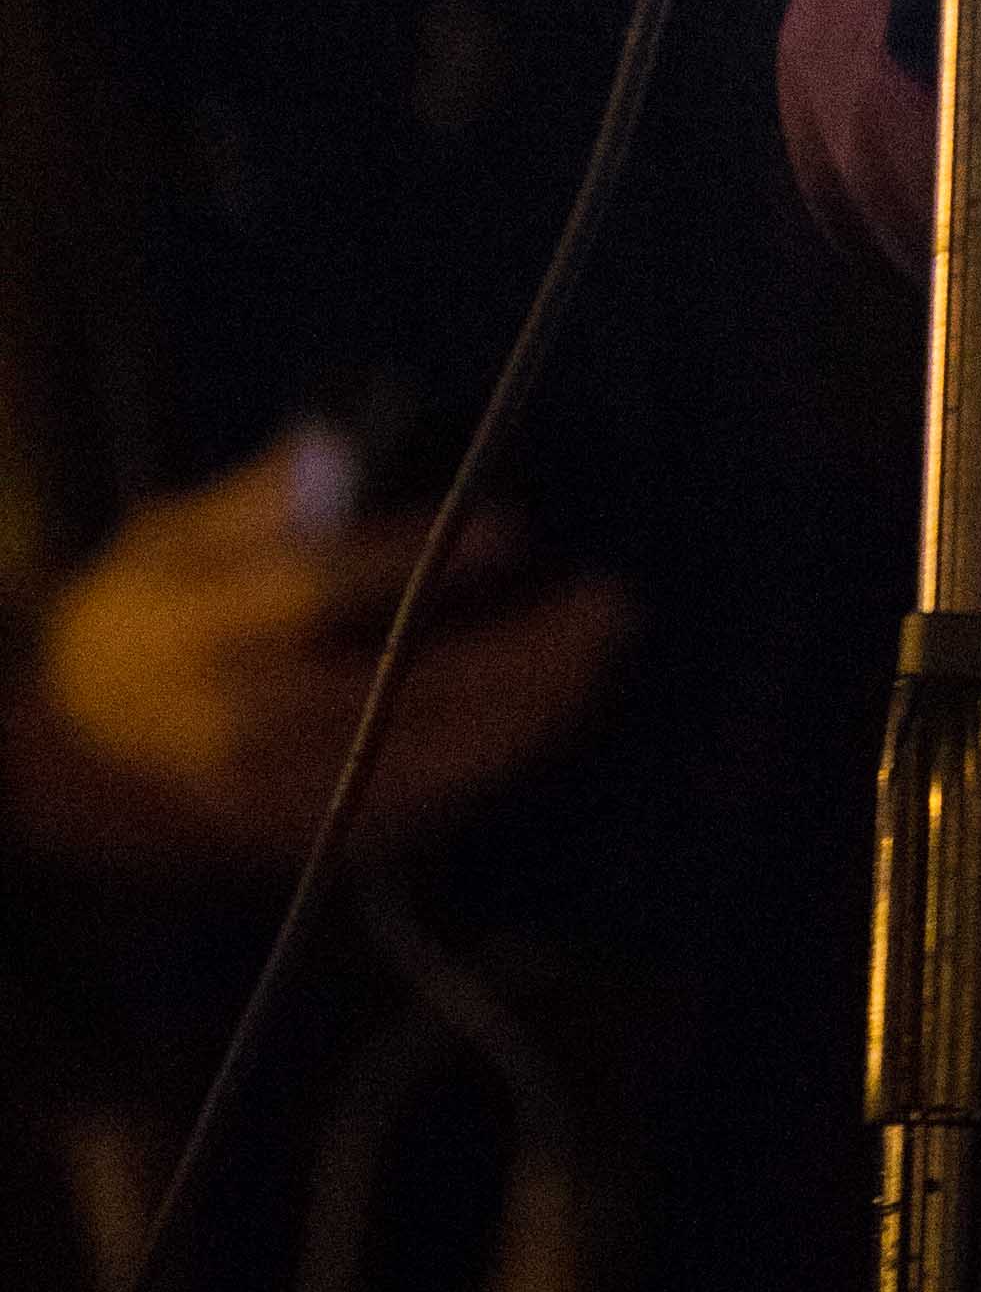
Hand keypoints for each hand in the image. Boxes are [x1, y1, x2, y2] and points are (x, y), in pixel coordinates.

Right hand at [1, 433, 636, 875]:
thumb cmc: (129, 626)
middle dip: (518, 654)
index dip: (419, 561)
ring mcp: (272, 793)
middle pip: (399, 692)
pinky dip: (488, 769)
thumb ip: (254, 499)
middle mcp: (242, 719)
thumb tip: (334, 449)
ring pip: (422, 763)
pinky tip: (550, 717)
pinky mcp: (297, 842)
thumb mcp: (165, 539)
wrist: (62, 768)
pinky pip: (413, 813)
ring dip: (526, 715)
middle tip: (607, 604)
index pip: (318, 593)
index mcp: (202, 628)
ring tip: (599, 654)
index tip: (515, 529)